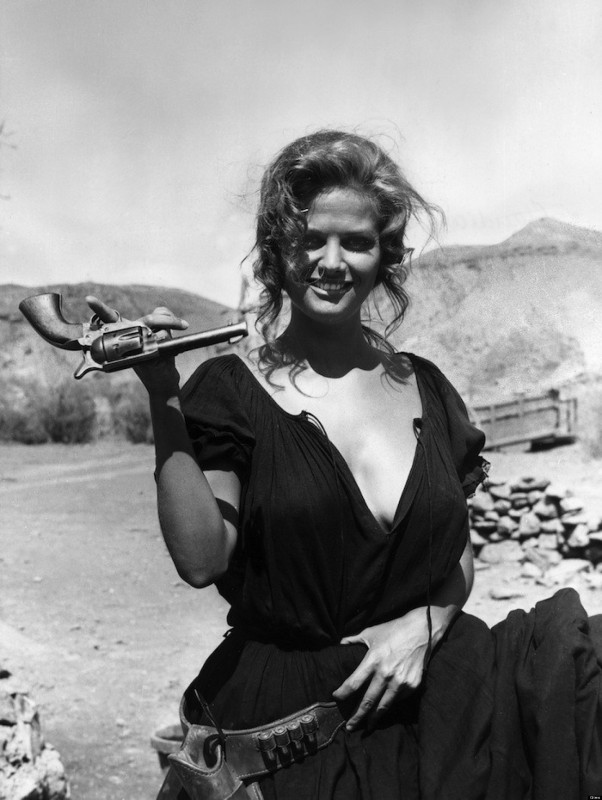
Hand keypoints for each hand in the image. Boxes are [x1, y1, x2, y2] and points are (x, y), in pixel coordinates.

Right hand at [85, 295, 188, 395]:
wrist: (163, 384)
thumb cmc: (158, 358)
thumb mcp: (158, 335)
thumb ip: (158, 319)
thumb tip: (162, 311)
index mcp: (124, 334)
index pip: (109, 318)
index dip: (99, 308)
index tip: (89, 298)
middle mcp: (126, 342)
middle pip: (149, 319)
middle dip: (169, 320)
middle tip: (185, 325)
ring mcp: (136, 351)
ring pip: (162, 331)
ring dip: (172, 335)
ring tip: (169, 349)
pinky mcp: (147, 359)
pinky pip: (166, 341)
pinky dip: (174, 344)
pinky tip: (169, 356)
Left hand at [332, 608, 430, 731]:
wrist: (422, 631)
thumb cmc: (394, 630)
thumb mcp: (371, 632)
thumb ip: (354, 640)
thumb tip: (340, 643)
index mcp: (373, 660)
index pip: (353, 682)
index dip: (343, 692)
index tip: (336, 697)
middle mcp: (386, 674)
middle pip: (367, 701)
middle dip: (357, 716)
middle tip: (349, 727)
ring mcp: (400, 682)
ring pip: (383, 707)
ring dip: (373, 719)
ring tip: (366, 727)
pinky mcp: (412, 686)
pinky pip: (398, 700)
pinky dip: (390, 705)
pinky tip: (384, 710)